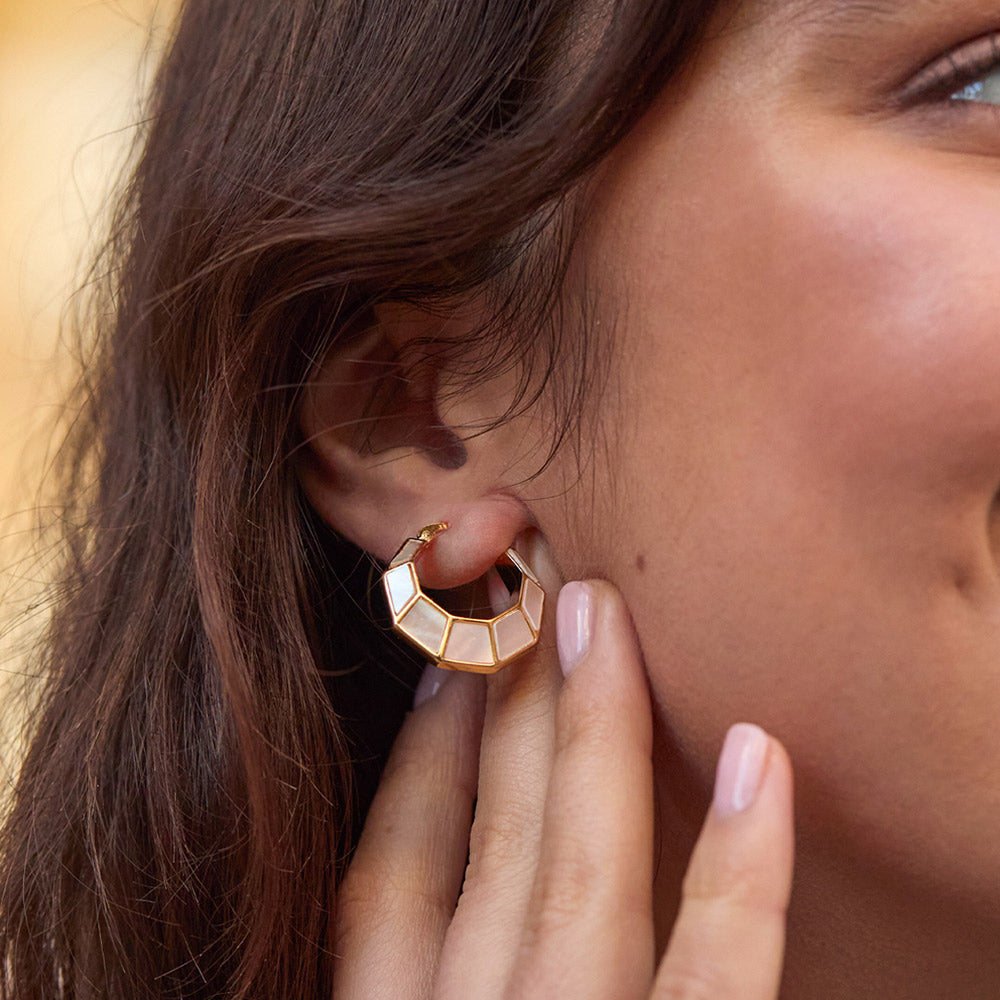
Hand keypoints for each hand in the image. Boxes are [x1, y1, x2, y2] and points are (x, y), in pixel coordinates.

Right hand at [334, 579, 794, 998]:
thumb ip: (423, 971)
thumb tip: (446, 831)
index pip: (394, 873)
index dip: (422, 752)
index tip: (447, 660)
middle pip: (493, 834)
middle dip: (506, 691)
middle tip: (526, 577)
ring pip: (580, 874)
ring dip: (593, 730)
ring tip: (601, 613)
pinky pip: (713, 982)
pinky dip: (738, 874)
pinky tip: (757, 756)